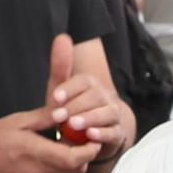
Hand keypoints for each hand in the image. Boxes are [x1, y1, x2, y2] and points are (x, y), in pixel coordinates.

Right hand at [0, 108, 96, 172]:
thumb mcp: (18, 121)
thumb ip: (45, 117)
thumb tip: (66, 111)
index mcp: (36, 153)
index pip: (76, 158)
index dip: (89, 149)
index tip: (91, 138)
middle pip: (76, 170)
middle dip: (83, 156)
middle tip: (78, 140)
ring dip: (71, 166)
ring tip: (62, 150)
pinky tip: (48, 162)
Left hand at [44, 35, 136, 157]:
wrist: (88, 134)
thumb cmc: (72, 108)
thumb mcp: (61, 89)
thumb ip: (61, 66)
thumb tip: (63, 36)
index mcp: (90, 84)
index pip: (83, 81)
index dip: (70, 88)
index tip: (56, 97)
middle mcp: (104, 96)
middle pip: (95, 96)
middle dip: (75, 106)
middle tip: (58, 116)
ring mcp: (113, 115)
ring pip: (107, 113)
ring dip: (90, 118)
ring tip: (73, 124)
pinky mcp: (117, 133)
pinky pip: (113, 132)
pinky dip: (102, 134)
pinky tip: (90, 136)